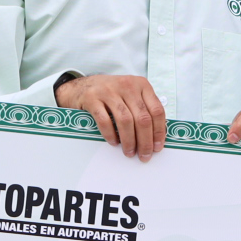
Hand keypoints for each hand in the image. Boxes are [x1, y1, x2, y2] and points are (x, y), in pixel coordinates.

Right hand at [54, 74, 168, 158]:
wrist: (81, 86)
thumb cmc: (111, 94)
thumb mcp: (131, 94)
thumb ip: (144, 108)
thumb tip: (155, 137)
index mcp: (141, 84)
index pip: (157, 110)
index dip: (159, 132)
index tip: (157, 147)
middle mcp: (127, 85)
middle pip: (143, 118)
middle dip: (145, 141)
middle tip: (144, 155)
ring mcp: (109, 91)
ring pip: (125, 120)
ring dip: (129, 141)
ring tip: (129, 152)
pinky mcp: (92, 98)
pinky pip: (104, 120)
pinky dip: (111, 134)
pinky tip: (114, 142)